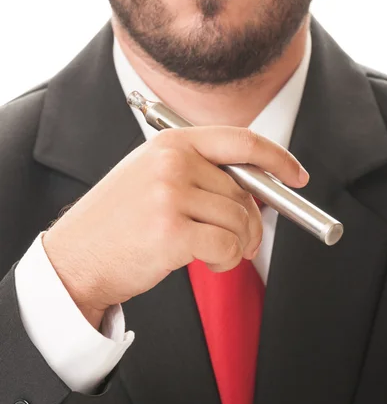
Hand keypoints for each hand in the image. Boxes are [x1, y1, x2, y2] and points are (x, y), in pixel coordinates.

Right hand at [42, 126, 308, 328]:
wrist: (73, 258)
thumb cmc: (115, 224)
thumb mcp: (151, 179)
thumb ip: (199, 172)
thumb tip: (254, 185)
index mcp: (170, 144)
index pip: (240, 140)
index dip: (277, 157)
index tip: (296, 174)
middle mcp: (171, 164)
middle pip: (244, 189)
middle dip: (254, 221)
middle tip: (245, 240)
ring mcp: (170, 196)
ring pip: (240, 220)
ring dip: (239, 245)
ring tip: (218, 254)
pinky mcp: (172, 232)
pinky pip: (227, 245)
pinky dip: (228, 260)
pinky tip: (210, 263)